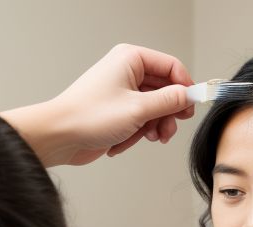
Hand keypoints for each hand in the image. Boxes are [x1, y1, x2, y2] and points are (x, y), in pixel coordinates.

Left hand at [0, 44, 194, 165]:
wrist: (60, 136)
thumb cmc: (89, 116)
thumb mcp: (139, 108)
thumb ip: (169, 101)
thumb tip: (189, 96)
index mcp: (131, 60)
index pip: (171, 67)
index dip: (185, 87)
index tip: (191, 107)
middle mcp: (127, 73)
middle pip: (165, 90)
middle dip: (168, 113)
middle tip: (170, 128)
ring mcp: (123, 93)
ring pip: (155, 109)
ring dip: (155, 126)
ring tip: (150, 137)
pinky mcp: (118, 112)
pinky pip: (141, 121)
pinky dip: (138, 133)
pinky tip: (128, 140)